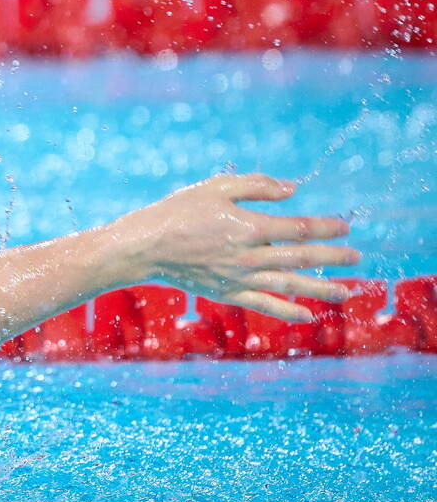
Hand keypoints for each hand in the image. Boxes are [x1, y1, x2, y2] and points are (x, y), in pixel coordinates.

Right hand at [108, 173, 359, 321]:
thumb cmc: (178, 211)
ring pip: (288, 286)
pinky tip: (307, 315)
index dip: (325, 227)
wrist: (144, 247)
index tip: (344, 226)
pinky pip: (262, 304)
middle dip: (332, 258)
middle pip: (301, 258)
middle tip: (356, 258)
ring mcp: (238, 278)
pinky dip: (287, 311)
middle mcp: (248, 256)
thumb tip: (293, 190)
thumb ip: (257, 186)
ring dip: (320, 289)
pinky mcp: (226, 293)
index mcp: (248, 227)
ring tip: (346, 291)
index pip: (299, 228)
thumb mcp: (216, 187)